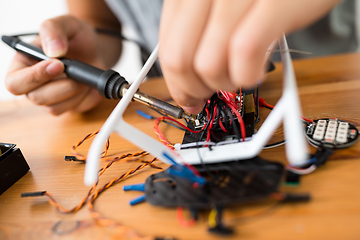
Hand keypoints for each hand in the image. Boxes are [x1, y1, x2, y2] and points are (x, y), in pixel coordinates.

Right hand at [5, 15, 118, 114]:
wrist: (97, 51)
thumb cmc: (76, 38)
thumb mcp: (67, 23)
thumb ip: (54, 29)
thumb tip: (54, 51)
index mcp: (23, 64)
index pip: (15, 82)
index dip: (35, 76)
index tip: (58, 65)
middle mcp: (33, 84)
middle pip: (35, 98)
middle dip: (60, 86)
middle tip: (75, 72)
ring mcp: (50, 98)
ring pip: (54, 107)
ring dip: (73, 90)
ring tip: (82, 74)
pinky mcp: (66, 105)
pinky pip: (71, 109)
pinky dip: (82, 97)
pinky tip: (85, 84)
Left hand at [159, 0, 339, 113]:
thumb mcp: (221, 4)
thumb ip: (199, 35)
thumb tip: (186, 80)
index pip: (166, 48)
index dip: (176, 82)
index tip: (187, 97)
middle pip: (180, 60)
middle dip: (194, 90)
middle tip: (210, 93)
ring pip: (208, 64)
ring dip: (224, 84)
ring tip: (240, 75)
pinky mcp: (273, 3)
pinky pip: (245, 53)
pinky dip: (247, 75)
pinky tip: (256, 70)